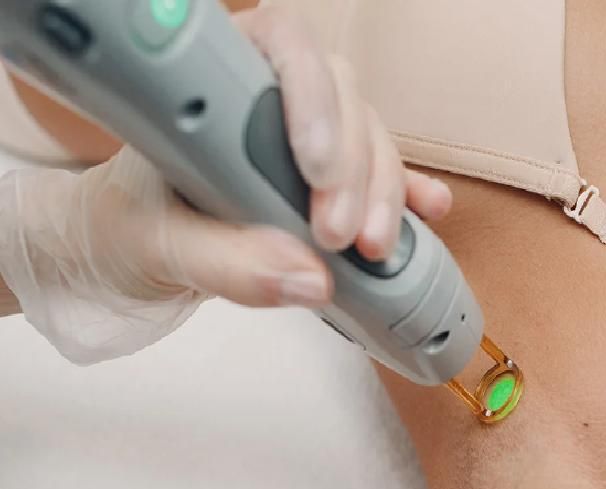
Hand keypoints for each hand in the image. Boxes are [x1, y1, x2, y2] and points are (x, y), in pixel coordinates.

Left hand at [0, 5, 451, 363]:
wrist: (131, 249)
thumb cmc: (131, 227)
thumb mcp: (160, 249)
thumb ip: (226, 263)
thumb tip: (312, 280)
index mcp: (217, 79)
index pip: (279, 45)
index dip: (310, 95)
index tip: (314, 170)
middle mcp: (270, 94)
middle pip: (340, 95)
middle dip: (352, 167)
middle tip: (336, 236)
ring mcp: (307, 132)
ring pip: (370, 135)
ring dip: (383, 191)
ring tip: (373, 250)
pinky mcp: (331, 175)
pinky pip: (382, 173)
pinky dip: (408, 194)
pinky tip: (429, 212)